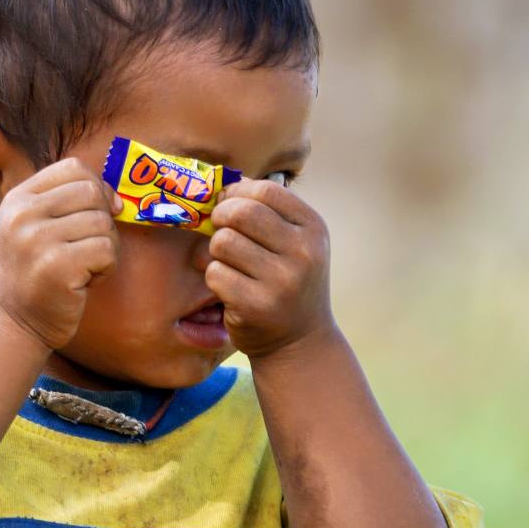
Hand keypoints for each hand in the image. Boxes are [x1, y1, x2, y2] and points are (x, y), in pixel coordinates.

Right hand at [0, 158, 121, 350]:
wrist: (8, 325)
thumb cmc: (30, 275)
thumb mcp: (31, 228)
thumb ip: (64, 204)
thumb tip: (117, 198)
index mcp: (18, 198)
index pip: (74, 168)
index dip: (97, 188)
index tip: (100, 212)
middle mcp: (23, 215)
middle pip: (92, 192)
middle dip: (103, 220)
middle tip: (88, 248)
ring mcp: (37, 240)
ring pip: (103, 223)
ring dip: (105, 248)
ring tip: (82, 268)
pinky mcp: (57, 267)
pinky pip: (106, 251)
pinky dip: (105, 268)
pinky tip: (84, 282)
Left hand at [206, 178, 334, 360]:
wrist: (301, 341)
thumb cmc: (288, 281)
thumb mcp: (294, 243)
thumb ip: (265, 213)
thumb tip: (220, 185)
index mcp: (313, 228)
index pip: (265, 191)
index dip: (237, 193)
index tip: (228, 204)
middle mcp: (303, 253)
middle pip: (240, 213)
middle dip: (221, 218)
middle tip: (221, 231)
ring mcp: (282, 281)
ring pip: (223, 243)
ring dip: (216, 252)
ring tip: (231, 265)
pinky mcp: (257, 306)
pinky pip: (215, 274)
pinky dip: (215, 278)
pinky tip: (230, 289)